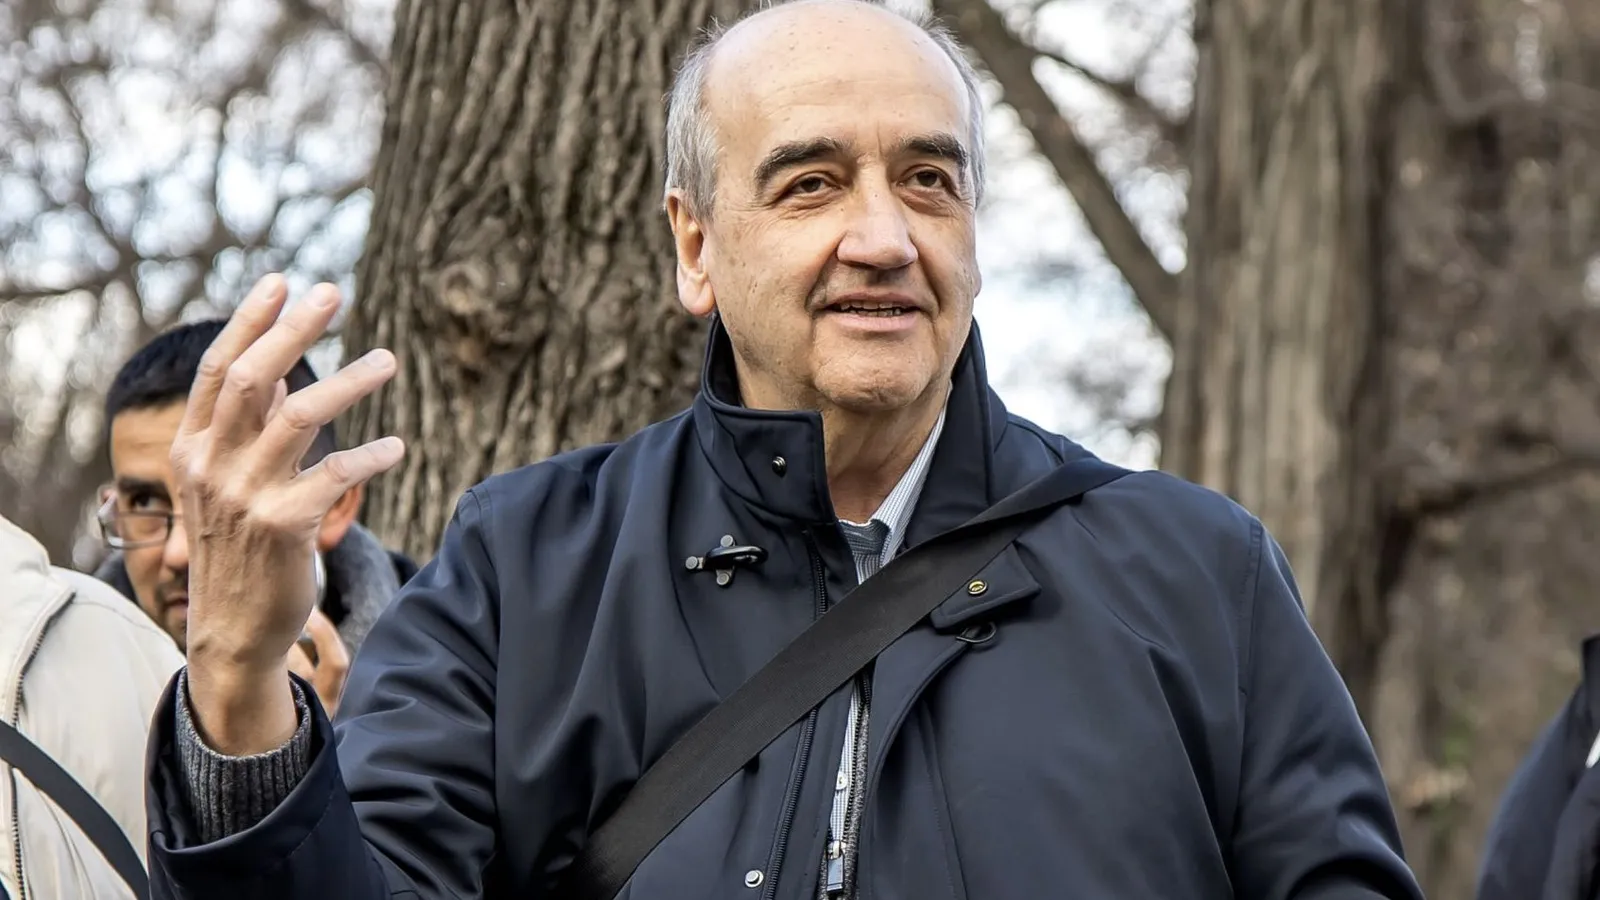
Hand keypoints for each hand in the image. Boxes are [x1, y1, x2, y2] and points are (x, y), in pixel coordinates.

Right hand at [174, 275, 402, 753]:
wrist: (232, 630)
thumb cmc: (238, 546)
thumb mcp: (224, 481)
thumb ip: (246, 424)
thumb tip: (279, 362)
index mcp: (192, 448)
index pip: (220, 370)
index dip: (250, 322)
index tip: (282, 281)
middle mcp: (211, 466)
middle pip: (254, 378)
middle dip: (294, 330)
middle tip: (334, 293)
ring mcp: (244, 496)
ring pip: (298, 417)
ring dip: (349, 381)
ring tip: (390, 359)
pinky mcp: (283, 527)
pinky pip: (334, 476)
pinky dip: (371, 456)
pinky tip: (398, 445)